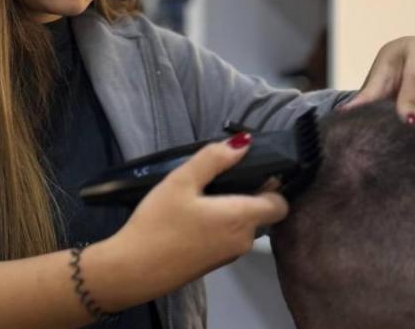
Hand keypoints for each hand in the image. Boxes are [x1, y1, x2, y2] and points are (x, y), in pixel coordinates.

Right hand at [109, 134, 287, 293]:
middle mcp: (243, 240)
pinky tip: (189, 221)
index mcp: (242, 218)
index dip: (271, 186)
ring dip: (229, 212)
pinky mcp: (213, 266)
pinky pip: (227, 239)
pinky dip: (217, 228)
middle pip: (260, 213)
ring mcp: (229, 256)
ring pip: (242, 226)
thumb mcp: (181, 181)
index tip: (248, 173)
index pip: (280, 204)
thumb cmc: (159, 223)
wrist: (134, 270)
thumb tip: (243, 144)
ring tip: (197, 199)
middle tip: (213, 182)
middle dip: (245, 196)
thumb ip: (213, 159)